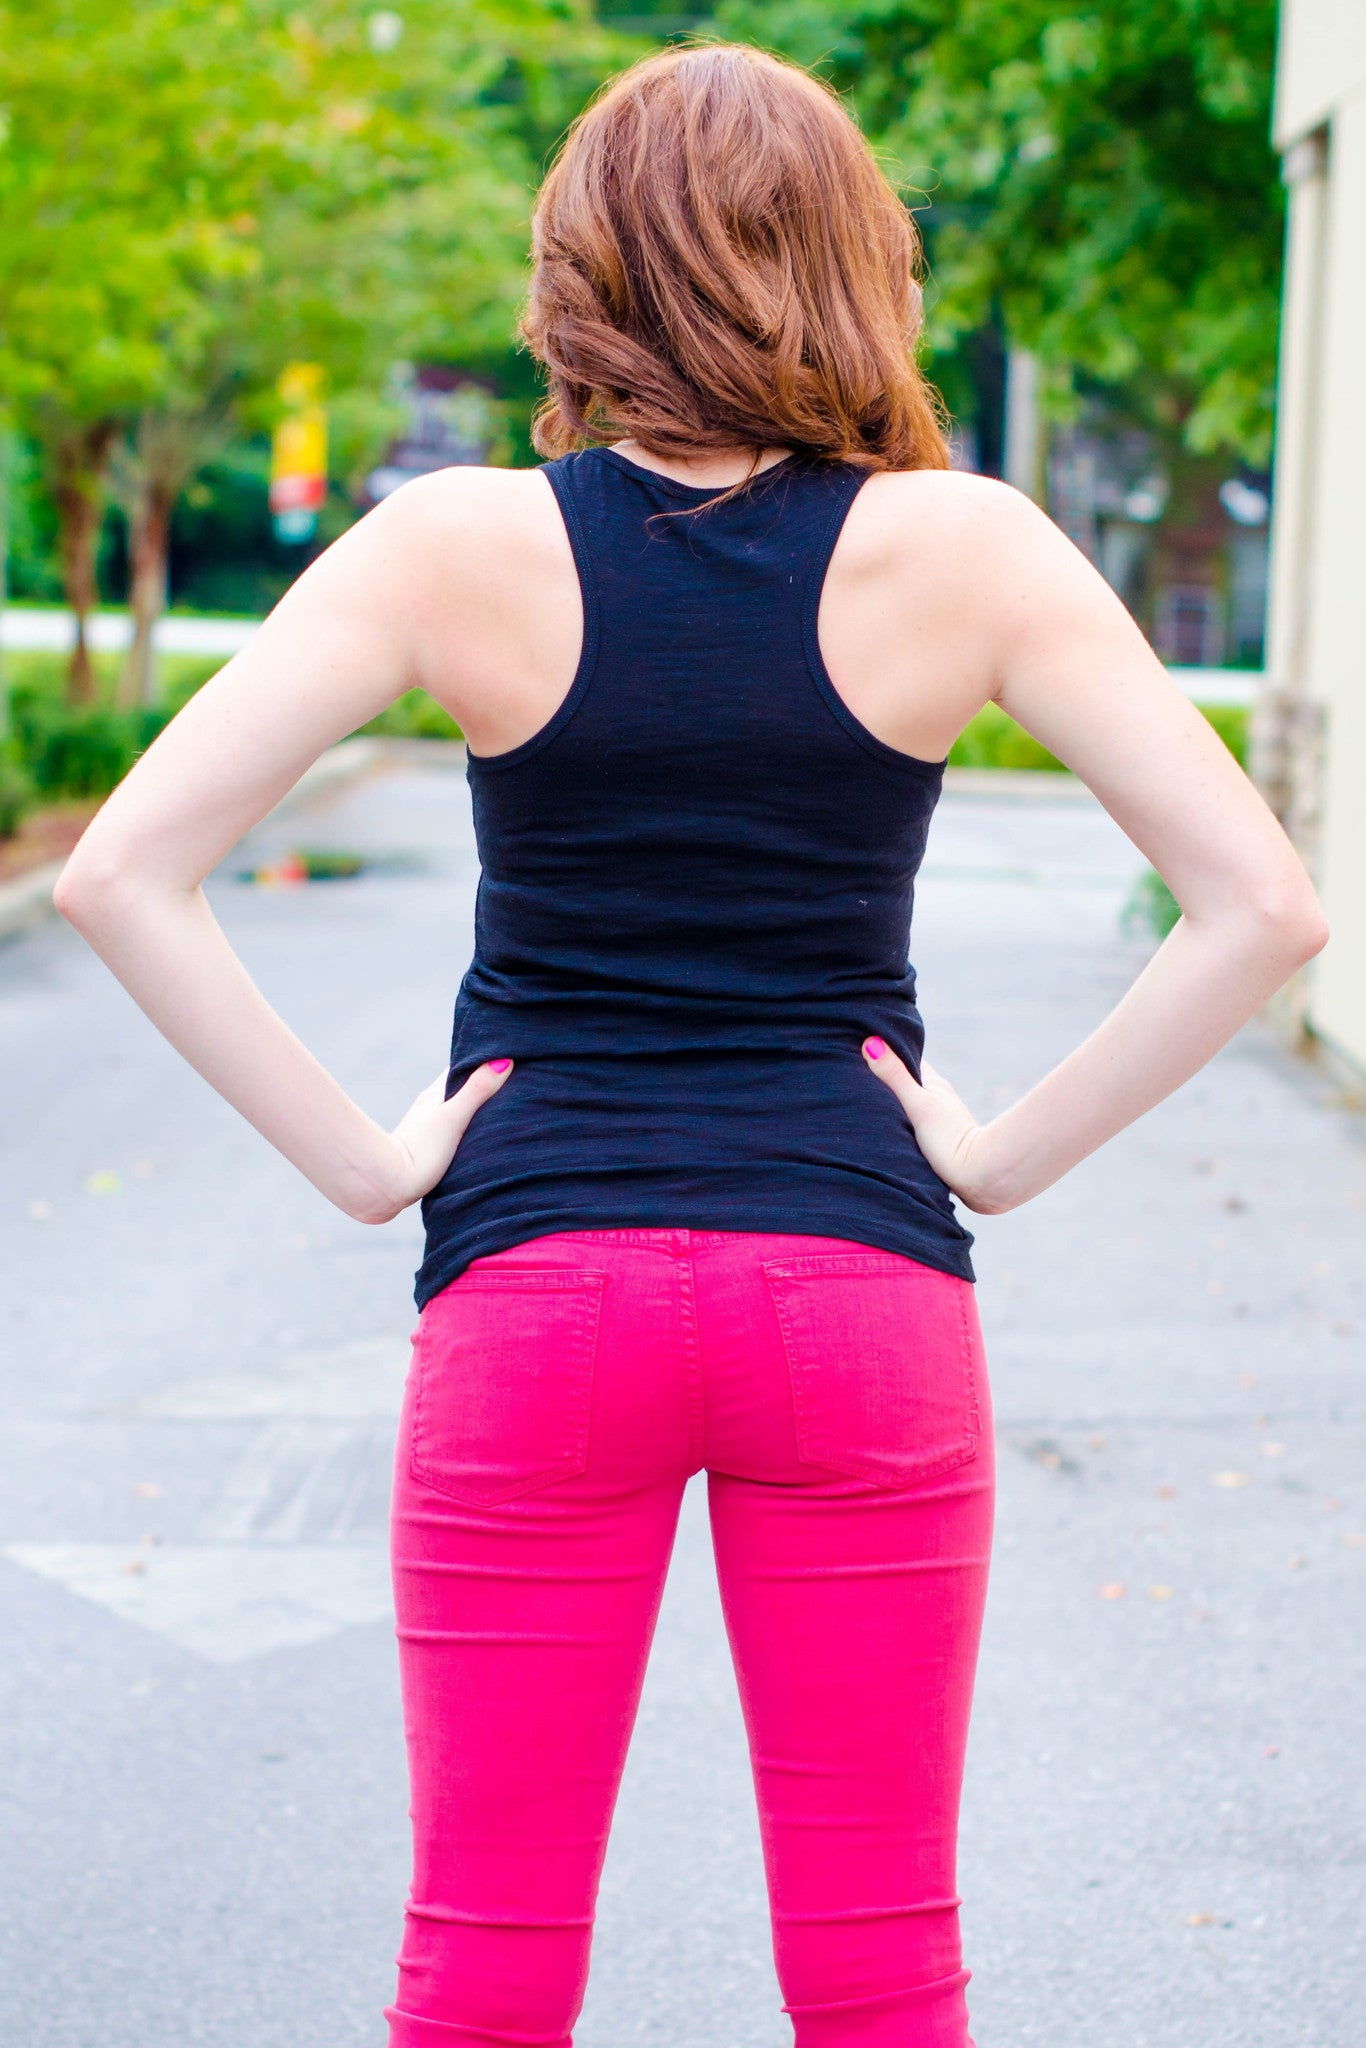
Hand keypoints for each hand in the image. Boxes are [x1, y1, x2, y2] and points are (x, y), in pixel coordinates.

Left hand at [366, 1059, 512, 1221]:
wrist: (388, 1186)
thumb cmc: (420, 1152)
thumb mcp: (453, 1118)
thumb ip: (477, 1091)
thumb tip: (503, 1061)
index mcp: (435, 1094)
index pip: (461, 1067)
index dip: (482, 1060)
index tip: (506, 1056)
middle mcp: (429, 1106)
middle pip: (460, 1087)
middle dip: (483, 1083)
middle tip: (512, 1081)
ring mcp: (427, 1126)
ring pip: (456, 1108)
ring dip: (475, 1106)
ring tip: (502, 1108)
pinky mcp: (427, 1147)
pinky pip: (453, 1128)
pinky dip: (467, 1125)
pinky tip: (477, 1135)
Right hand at [861, 1038, 1006, 1213]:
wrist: (981, 1176)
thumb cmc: (950, 1140)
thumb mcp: (918, 1104)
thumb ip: (895, 1076)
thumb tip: (871, 1042)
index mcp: (934, 1083)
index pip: (909, 1056)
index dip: (889, 1048)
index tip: (865, 1042)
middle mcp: (940, 1096)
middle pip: (910, 1077)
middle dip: (889, 1072)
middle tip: (861, 1068)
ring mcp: (942, 1116)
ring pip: (914, 1098)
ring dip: (896, 1095)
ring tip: (870, 1095)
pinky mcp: (941, 1138)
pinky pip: (916, 1118)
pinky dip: (903, 1114)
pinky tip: (893, 1123)